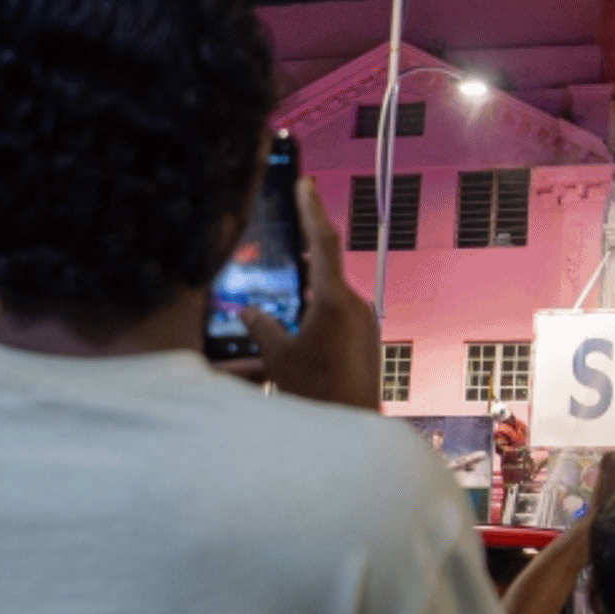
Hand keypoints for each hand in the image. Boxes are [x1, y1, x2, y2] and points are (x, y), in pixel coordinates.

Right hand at [229, 178, 378, 409]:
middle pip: (320, 277)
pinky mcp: (367, 344)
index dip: (312, 209)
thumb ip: (261, 327)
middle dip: (294, 274)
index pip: (323, 242)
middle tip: (272, 264)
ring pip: (324, 306)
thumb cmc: (318, 395)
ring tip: (273, 328)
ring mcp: (365, 326)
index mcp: (336, 301)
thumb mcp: (278, 358)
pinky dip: (310, 331)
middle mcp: (357, 307)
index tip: (306, 183)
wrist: (354, 429)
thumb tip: (247, 311)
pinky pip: (334, 327)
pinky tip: (290, 350)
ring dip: (299, 312)